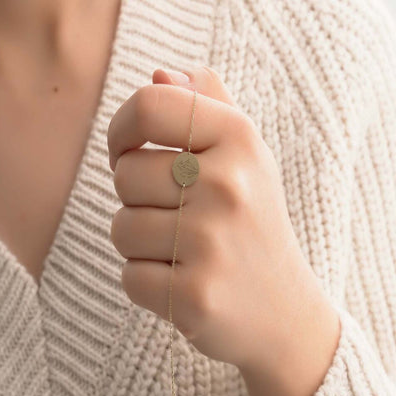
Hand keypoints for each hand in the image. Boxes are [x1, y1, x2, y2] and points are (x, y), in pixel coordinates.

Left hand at [107, 66, 339, 395]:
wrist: (285, 310)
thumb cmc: (254, 225)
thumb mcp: (248, 157)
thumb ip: (208, 106)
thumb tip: (160, 75)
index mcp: (240, 140)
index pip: (149, 105)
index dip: (122, 129)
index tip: (127, 151)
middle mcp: (228, 187)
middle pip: (125, 174)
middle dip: (137, 198)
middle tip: (177, 217)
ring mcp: (211, 244)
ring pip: (121, 228)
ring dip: (141, 243)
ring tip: (184, 253)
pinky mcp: (194, 296)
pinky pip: (130, 277)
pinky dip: (147, 282)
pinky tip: (185, 284)